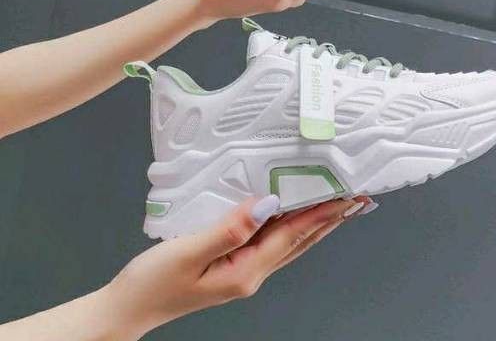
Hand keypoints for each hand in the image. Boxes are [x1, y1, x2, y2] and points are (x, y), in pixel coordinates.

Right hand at [104, 195, 373, 337]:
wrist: (129, 308)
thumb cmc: (152, 282)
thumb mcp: (188, 252)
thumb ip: (230, 229)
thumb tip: (268, 204)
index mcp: (246, 271)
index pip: (293, 235)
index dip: (322, 213)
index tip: (347, 196)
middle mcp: (252, 273)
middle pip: (300, 241)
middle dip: (331, 219)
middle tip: (357, 199)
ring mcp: (244, 272)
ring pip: (290, 243)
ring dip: (316, 223)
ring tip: (339, 207)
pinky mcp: (234, 266)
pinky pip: (272, 243)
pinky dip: (291, 227)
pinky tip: (293, 217)